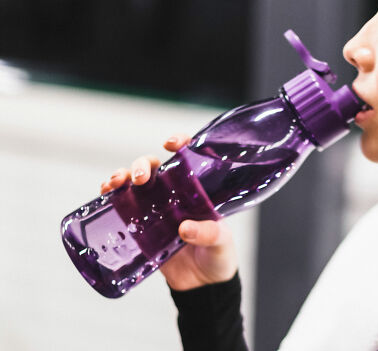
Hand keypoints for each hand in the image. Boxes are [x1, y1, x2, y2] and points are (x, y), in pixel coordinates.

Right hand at [101, 133, 237, 290]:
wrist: (203, 286)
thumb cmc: (219, 256)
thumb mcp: (221, 242)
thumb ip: (208, 233)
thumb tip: (185, 228)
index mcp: (198, 191)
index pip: (189, 158)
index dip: (180, 143)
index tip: (171, 143)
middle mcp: (175, 194)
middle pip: (155, 167)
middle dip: (143, 164)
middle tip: (141, 177)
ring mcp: (155, 209)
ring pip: (135, 183)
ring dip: (122, 176)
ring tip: (114, 182)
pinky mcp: (141, 227)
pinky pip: (123, 206)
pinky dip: (112, 195)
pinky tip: (105, 193)